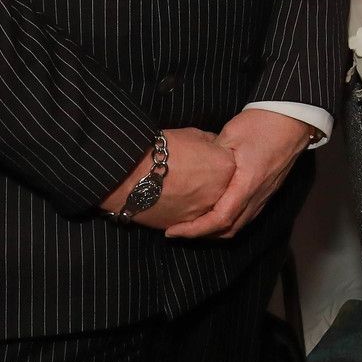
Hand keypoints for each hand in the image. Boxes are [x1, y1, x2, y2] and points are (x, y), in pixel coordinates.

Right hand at [104, 126, 235, 229]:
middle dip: (216, 185)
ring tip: (191, 196)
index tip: (209, 159)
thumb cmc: (159, 152)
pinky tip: (181, 206)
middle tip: (201, 179)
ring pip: (213, 211)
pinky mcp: (186, 226)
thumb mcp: (191, 135)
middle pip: (225, 190)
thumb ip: (210, 142)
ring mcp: (205, 212)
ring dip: (207, 205)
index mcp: (226, 167)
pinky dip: (191, 218)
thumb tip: (213, 145)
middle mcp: (221, 193)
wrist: (130, 175)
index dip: (219, 161)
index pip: (231, 165)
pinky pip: (195, 223)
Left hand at [163, 108, 312, 238]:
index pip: (220, 219)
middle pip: (230, 229)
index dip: (195, 229)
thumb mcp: (230, 134)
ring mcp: (265, 195)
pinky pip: (246, 214)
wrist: (293, 118)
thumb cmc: (263, 123)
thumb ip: (211, 156)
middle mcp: (258, 195)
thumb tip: (194, 169)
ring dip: (215, 229)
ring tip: (193, 224)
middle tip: (178, 230)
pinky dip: (228, 220)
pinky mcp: (267, 190)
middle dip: (202, 235)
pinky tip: (214, 211)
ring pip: (239, 224)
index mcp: (247, 184)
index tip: (173, 231)